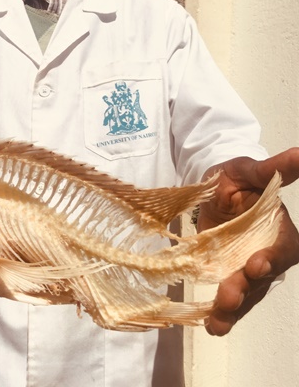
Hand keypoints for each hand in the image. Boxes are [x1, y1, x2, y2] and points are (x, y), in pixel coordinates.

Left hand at [198, 148, 298, 335]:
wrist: (215, 186)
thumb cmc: (237, 175)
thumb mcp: (250, 169)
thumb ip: (274, 168)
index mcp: (279, 229)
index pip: (283, 249)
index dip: (273, 258)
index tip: (256, 265)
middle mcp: (268, 253)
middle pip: (263, 278)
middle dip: (246, 289)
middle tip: (227, 296)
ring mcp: (248, 267)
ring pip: (247, 294)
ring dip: (233, 310)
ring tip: (216, 324)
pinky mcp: (229, 273)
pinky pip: (230, 297)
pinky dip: (221, 313)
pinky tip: (211, 325)